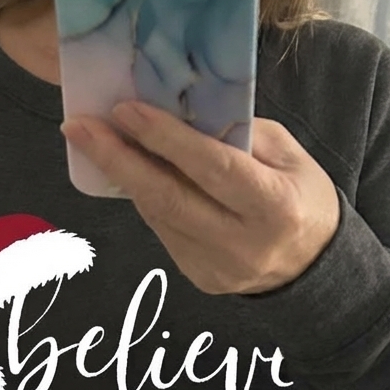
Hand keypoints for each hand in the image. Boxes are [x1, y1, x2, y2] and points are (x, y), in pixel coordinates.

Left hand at [61, 102, 340, 295]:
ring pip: (159, 215)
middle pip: (169, 198)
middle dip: (118, 159)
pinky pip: (163, 231)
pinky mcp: (199, 279)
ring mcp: (217, 268)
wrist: (311, 267)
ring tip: (95, 140)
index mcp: (273, 207)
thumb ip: (237, 135)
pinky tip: (130, 173)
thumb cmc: (301, 197)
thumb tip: (178, 112)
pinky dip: (145, 198)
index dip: (165, 139)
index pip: (211, 169)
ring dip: (124, 175)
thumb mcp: (287, 155)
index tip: (124, 110)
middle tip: (78, 127)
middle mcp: (243, 244)